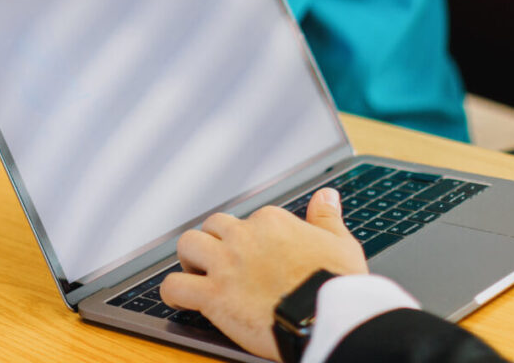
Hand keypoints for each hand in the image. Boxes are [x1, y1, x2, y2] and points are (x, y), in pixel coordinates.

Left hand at [159, 189, 367, 359]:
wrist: (327, 318)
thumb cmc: (338, 285)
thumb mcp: (340, 244)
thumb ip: (326, 218)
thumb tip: (326, 195)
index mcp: (272, 222)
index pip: (250, 220)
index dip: (251, 240)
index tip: (257, 258)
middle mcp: (244, 236)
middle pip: (213, 226)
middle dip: (214, 242)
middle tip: (221, 262)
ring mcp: (225, 265)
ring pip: (188, 245)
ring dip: (189, 258)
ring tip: (195, 272)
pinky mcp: (213, 295)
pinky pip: (175, 286)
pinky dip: (173, 292)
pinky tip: (178, 299)